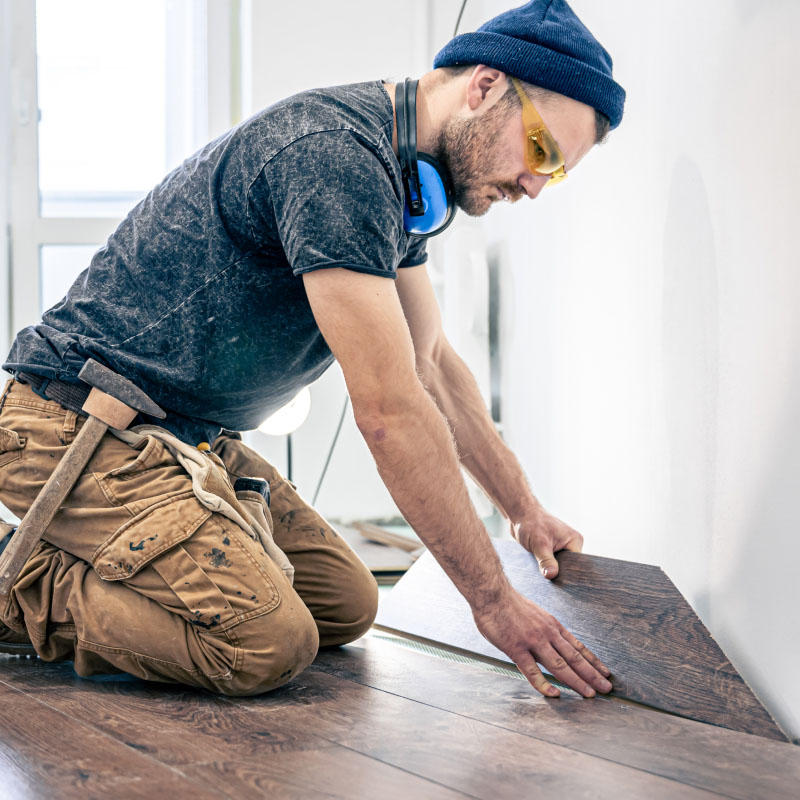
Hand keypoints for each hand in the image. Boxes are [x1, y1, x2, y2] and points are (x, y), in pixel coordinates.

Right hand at [473, 589, 611, 697]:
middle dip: (592, 674)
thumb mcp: (535, 613)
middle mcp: (547, 633)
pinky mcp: (516, 648)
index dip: (592, 660)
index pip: (577, 646)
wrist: (492, 592)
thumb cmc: (508, 602)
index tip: (605, 672)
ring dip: (577, 681)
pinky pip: (532, 671)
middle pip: (574, 657)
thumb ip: (543, 629)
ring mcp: (533, 641)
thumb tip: (548, 642)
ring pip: (560, 665)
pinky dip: (544, 684)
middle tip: (607, 688)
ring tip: (590, 694)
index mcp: (552, 625)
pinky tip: (554, 694)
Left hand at [512, 506, 582, 579]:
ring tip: (541, 572)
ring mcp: (562, 547)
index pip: (577, 564)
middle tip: (548, 579)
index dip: (568, 574)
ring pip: (559, 566)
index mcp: (574, 540)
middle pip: (569, 567)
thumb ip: (546, 561)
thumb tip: (552, 575)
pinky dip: (546, 567)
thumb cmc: (531, 524)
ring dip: (550, 569)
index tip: (559, 583)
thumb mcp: (539, 544)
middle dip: (558, 573)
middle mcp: (571, 544)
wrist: (520, 515)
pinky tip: (538, 569)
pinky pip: (552, 563)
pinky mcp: (553, 550)